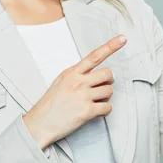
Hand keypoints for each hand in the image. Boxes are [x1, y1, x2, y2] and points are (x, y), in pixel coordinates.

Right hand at [22, 34, 127, 149]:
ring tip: (94, 102)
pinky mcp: (87, 111)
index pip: (94, 56)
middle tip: (102, 88)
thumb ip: (77, 75)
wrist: (40, 123)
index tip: (122, 39)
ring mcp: (83, 96)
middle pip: (108, 74)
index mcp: (72, 73)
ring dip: (106, 98)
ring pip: (109, 91)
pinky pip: (108, 107)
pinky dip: (105, 111)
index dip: (110, 46)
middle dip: (108, 81)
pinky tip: (96, 112)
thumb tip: (93, 73)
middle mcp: (78, 82)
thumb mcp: (61, 81)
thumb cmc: (50, 104)